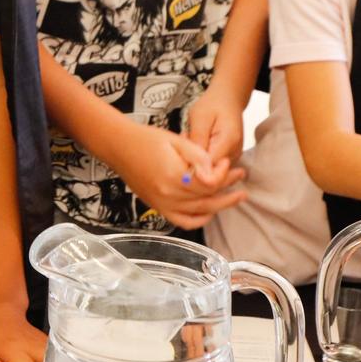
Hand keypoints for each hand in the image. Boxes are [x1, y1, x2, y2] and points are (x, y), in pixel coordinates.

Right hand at [105, 123, 245, 230]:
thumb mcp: (177, 141)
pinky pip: (183, 222)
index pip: (210, 183)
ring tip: (235, 196)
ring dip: (220, 205)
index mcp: (174, 176)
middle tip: (241, 177)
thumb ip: (199, 158)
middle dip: (229, 189)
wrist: (119, 147)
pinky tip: (210, 211)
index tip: (227, 162)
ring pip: (199, 213)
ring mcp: (162, 204)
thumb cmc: (146, 139)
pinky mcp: (158, 208)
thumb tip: (217, 173)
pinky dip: (199, 220)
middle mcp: (168, 195)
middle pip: (208, 199)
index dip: (224, 173)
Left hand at [182, 86, 246, 169]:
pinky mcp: (229, 159)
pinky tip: (197, 142)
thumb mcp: (199, 117)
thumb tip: (193, 166)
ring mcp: (233, 158)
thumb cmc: (213, 104)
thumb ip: (197, 141)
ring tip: (191, 137)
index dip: (192, 166)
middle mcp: (234, 154)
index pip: (210, 169)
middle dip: (192, 160)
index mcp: (229, 141)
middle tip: (186, 138)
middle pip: (210, 172)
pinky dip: (200, 156)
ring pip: (209, 169)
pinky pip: (211, 165)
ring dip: (195, 158)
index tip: (183, 149)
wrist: (228, 99)